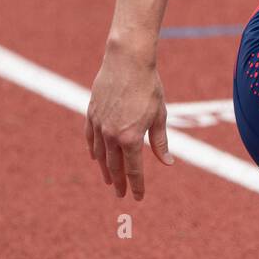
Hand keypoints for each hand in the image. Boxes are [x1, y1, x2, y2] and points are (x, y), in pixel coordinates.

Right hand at [85, 46, 173, 200]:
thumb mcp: (159, 115)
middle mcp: (112, 135)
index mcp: (131, 137)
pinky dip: (93, 150)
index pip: (134, 170)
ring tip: (109, 180)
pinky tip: (96, 157)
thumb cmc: (148, 86)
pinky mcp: (91, 114)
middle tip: (121, 195)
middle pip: (115, 166)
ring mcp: (99, 125)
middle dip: (119, 182)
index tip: (138, 197)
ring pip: (100, 154)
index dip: (137, 186)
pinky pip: (90, 138)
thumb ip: (160, 142)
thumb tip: (168, 163)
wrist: (127, 61)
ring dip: (105, 169)